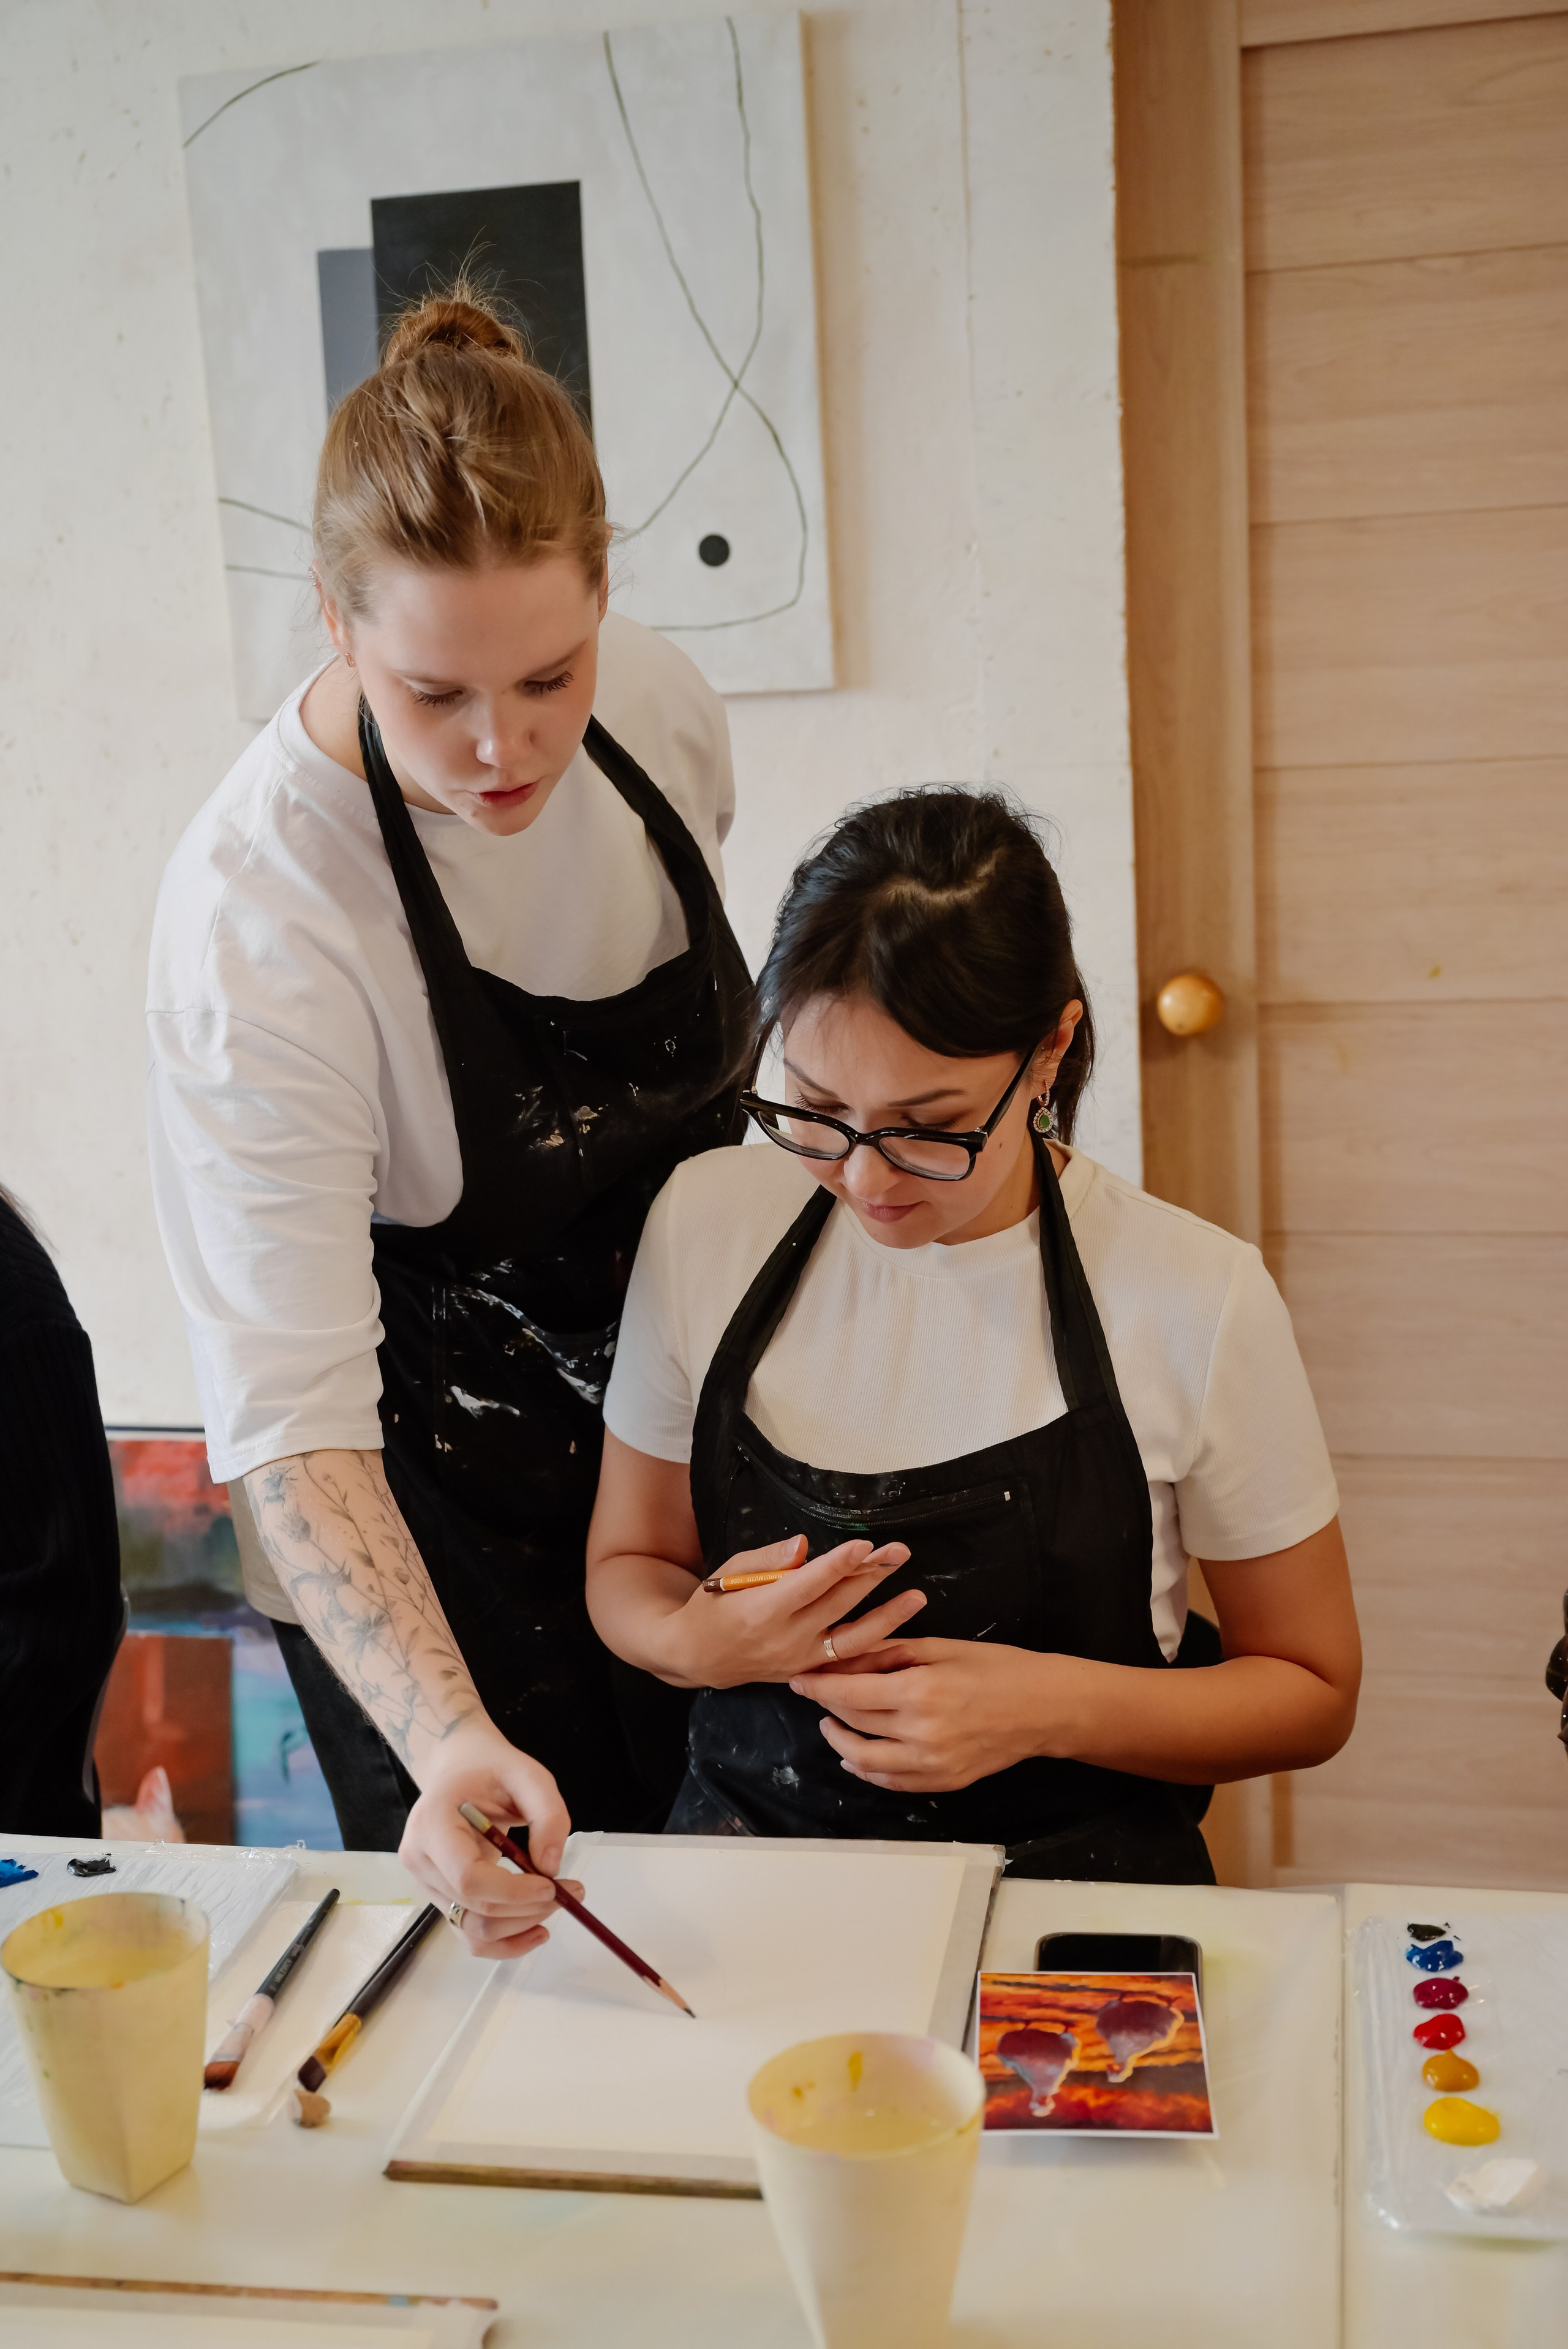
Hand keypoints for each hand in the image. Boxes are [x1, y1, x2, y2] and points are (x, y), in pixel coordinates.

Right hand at [397, 1718, 580, 1959]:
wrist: (459, 1768)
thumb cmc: (492, 1768)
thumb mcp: (529, 1775)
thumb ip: (547, 1815)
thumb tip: (551, 1868)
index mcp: (432, 1824)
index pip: (468, 1877)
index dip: (513, 1892)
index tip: (553, 1885)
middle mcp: (420, 1859)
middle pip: (473, 1908)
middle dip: (527, 1909)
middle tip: (571, 1892)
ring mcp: (426, 1883)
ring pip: (472, 1930)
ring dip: (520, 1927)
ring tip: (557, 1904)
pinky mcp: (440, 1896)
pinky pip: (469, 1933)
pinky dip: (504, 1940)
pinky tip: (536, 1930)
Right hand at [666, 1534, 925, 1688]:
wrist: (697, 1656)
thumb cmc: (712, 1606)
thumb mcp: (728, 1574)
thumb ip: (767, 1560)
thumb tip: (804, 1545)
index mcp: (763, 1610)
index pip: (809, 1584)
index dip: (838, 1564)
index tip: (866, 1545)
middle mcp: (785, 1639)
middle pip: (837, 1604)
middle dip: (871, 1576)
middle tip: (900, 1552)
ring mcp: (800, 1661)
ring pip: (852, 1639)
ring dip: (887, 1618)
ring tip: (916, 1597)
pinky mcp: (807, 1673)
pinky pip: (847, 1664)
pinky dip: (875, 1653)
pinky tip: (902, 1638)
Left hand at [789, 1638, 1069, 1791]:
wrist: (1045, 1708)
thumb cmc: (998, 1668)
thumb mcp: (942, 1648)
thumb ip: (892, 1653)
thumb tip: (848, 1654)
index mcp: (920, 1691)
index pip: (851, 1692)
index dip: (819, 1686)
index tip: (799, 1679)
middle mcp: (922, 1732)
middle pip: (854, 1723)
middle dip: (826, 1708)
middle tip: (813, 1694)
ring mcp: (933, 1763)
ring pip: (865, 1761)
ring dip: (841, 1744)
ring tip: (831, 1726)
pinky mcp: (944, 1781)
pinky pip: (892, 1782)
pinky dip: (868, 1770)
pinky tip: (858, 1756)